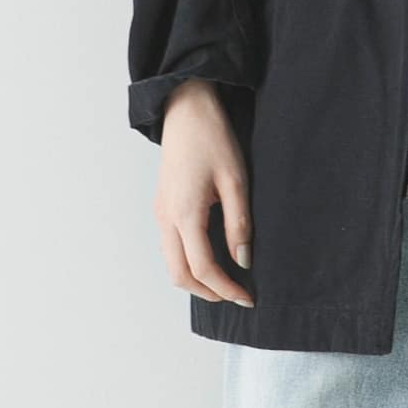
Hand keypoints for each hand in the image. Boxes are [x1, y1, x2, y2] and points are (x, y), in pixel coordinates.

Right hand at [152, 79, 255, 306]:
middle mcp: (165, 217)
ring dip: (195, 279)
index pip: (203, 268)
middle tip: (236, 295)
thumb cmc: (213, 139)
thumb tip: (243, 260)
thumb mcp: (235, 180)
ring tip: (226, 280)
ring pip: (171, 264)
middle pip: (180, 275)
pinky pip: (169, 247)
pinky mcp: (161, 206)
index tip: (248, 297)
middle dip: (208, 292)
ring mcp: (159, 212)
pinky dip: (187, 262)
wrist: (187, 110)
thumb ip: (239, 223)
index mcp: (185, 213)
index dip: (226, 288)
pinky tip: (210, 257)